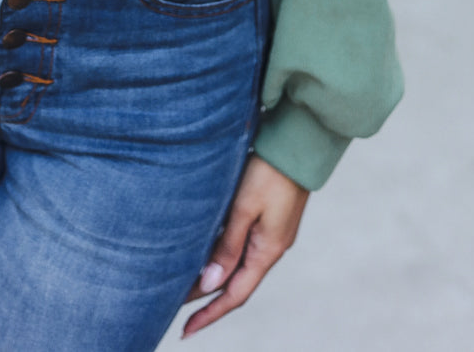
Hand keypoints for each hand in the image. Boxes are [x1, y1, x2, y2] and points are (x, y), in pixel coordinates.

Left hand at [180, 155, 308, 338]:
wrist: (298, 143)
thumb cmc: (269, 172)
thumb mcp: (245, 208)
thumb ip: (228, 245)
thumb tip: (210, 283)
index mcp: (267, 251)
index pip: (235, 295)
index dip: (210, 314)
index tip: (186, 330)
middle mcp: (271, 247)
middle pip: (237, 284)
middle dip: (208, 300)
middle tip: (175, 307)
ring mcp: (272, 234)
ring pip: (239, 265)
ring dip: (215, 277)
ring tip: (186, 284)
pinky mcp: (270, 218)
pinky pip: (243, 247)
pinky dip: (223, 256)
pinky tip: (208, 252)